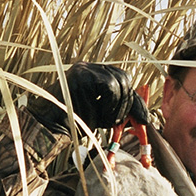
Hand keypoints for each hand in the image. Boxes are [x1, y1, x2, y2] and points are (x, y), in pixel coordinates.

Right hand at [29, 62, 148, 133]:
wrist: (50, 127)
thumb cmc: (75, 123)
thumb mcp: (104, 115)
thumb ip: (121, 110)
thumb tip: (145, 117)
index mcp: (93, 73)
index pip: (122, 78)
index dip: (134, 98)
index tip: (143, 119)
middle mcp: (88, 67)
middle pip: (123, 78)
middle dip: (128, 104)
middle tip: (119, 122)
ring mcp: (82, 70)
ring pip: (117, 84)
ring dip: (117, 108)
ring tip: (105, 121)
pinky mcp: (79, 77)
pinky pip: (108, 88)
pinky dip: (109, 106)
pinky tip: (99, 117)